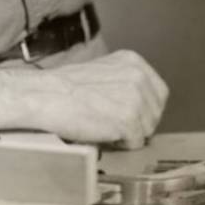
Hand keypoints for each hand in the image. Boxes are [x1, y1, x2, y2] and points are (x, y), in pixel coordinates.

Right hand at [15, 49, 168, 148]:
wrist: (45, 94)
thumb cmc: (66, 87)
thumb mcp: (103, 72)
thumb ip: (124, 81)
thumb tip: (140, 104)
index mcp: (133, 60)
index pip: (158, 93)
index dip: (143, 109)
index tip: (124, 113)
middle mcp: (138, 75)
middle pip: (155, 113)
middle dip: (138, 123)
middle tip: (110, 121)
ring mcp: (136, 96)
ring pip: (147, 130)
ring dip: (128, 134)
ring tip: (103, 125)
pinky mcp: (128, 118)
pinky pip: (135, 142)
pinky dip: (120, 144)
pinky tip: (101, 132)